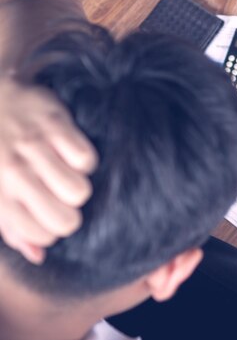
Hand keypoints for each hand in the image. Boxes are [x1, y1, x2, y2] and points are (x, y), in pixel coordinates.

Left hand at [0, 78, 96, 263]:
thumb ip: (10, 227)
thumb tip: (39, 254)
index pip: (41, 235)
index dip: (52, 230)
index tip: (48, 214)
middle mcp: (12, 173)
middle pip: (66, 219)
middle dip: (70, 213)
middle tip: (61, 197)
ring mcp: (33, 147)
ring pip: (79, 191)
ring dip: (78, 185)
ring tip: (65, 173)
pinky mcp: (54, 123)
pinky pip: (86, 158)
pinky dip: (84, 158)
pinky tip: (69, 152)